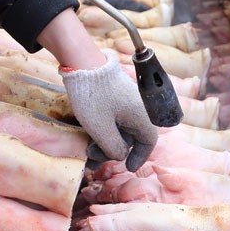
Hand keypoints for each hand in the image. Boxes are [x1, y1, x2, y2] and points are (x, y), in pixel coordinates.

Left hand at [38, 9, 157, 170]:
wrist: (81, 63)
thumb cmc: (93, 97)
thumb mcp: (101, 130)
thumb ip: (114, 149)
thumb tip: (119, 155)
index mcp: (142, 116)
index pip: (148, 142)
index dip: (139, 157)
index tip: (127, 167)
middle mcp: (138, 109)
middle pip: (130, 137)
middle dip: (111, 150)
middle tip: (91, 158)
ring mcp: (126, 101)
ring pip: (119, 128)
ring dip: (105, 142)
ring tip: (86, 150)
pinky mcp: (115, 95)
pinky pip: (113, 117)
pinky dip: (103, 129)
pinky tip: (88, 136)